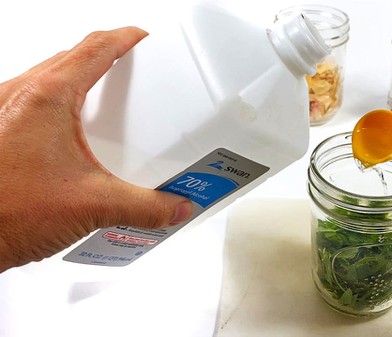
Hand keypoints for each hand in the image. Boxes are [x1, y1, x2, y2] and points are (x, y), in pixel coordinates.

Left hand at [0, 27, 192, 272]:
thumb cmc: (5, 212)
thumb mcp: (93, 205)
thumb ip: (145, 206)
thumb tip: (175, 206)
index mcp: (48, 97)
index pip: (96, 48)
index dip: (126, 38)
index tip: (146, 39)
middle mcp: (20, 95)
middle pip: (72, 58)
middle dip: (107, 61)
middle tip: (134, 76)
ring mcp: (4, 110)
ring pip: (50, 79)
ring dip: (81, 83)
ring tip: (108, 107)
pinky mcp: (0, 131)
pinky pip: (36, 102)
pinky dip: (61, 106)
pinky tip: (74, 138)